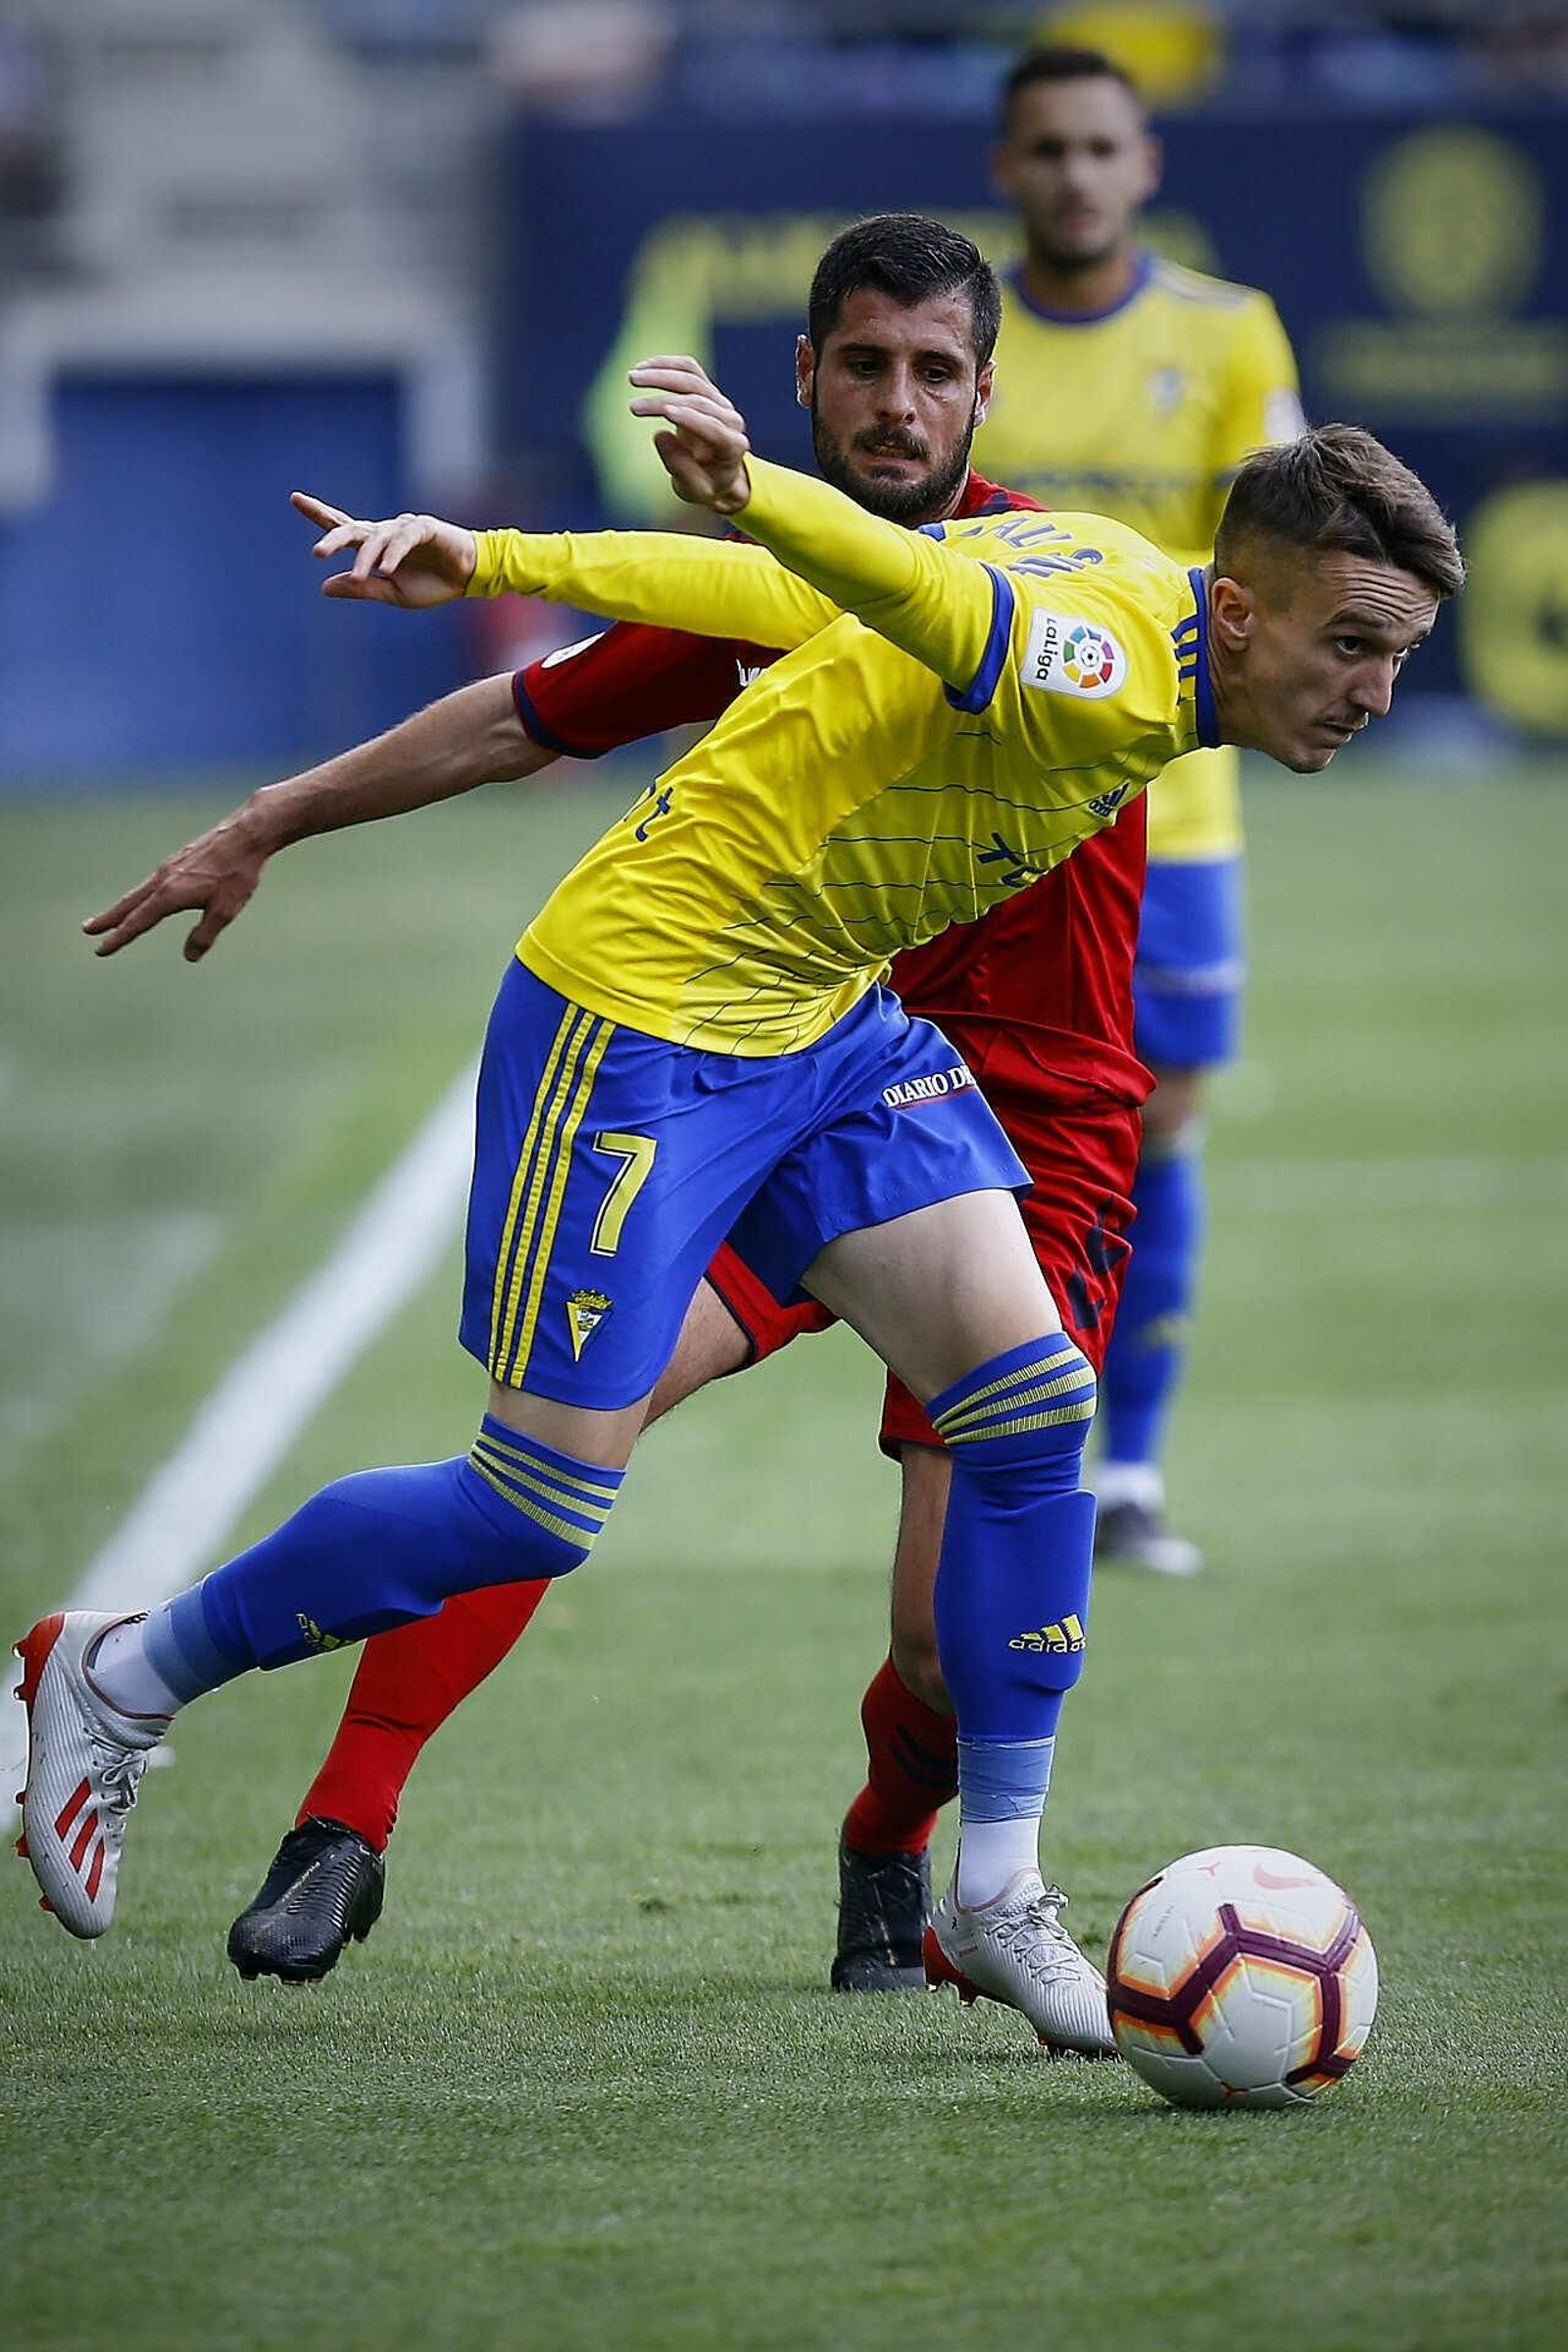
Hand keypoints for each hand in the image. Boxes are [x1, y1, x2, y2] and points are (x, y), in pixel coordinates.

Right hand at [84, 806, 270, 961]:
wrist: (246, 834)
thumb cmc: (238, 873)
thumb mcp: (225, 910)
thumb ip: (204, 935)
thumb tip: (189, 956)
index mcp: (170, 894)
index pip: (138, 922)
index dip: (119, 938)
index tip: (100, 950)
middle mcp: (163, 879)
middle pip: (129, 904)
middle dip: (108, 920)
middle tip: (87, 930)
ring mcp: (168, 867)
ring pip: (139, 892)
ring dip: (122, 906)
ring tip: (110, 917)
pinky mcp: (178, 861)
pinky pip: (152, 882)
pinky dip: (141, 894)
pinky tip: (147, 898)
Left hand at [291, 490, 476, 605]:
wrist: (469, 578)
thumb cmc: (432, 584)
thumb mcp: (392, 594)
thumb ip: (361, 588)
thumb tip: (324, 586)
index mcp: (375, 546)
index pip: (343, 527)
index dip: (319, 513)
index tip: (295, 498)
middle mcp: (385, 532)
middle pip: (352, 529)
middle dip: (334, 538)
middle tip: (318, 553)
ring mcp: (403, 528)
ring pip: (376, 539)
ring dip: (366, 560)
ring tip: (360, 577)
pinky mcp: (424, 529)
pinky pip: (403, 540)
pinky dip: (394, 554)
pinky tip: (386, 570)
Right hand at [627, 357, 750, 513]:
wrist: (719, 473)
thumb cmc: (706, 484)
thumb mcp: (694, 490)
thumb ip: (680, 468)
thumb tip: (660, 435)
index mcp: (732, 446)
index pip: (713, 427)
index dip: (690, 418)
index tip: (664, 412)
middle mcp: (731, 419)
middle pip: (698, 399)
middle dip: (663, 401)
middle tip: (632, 408)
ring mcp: (721, 402)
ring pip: (692, 378)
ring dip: (661, 374)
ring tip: (632, 378)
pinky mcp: (709, 390)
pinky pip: (689, 369)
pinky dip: (666, 364)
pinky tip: (643, 366)